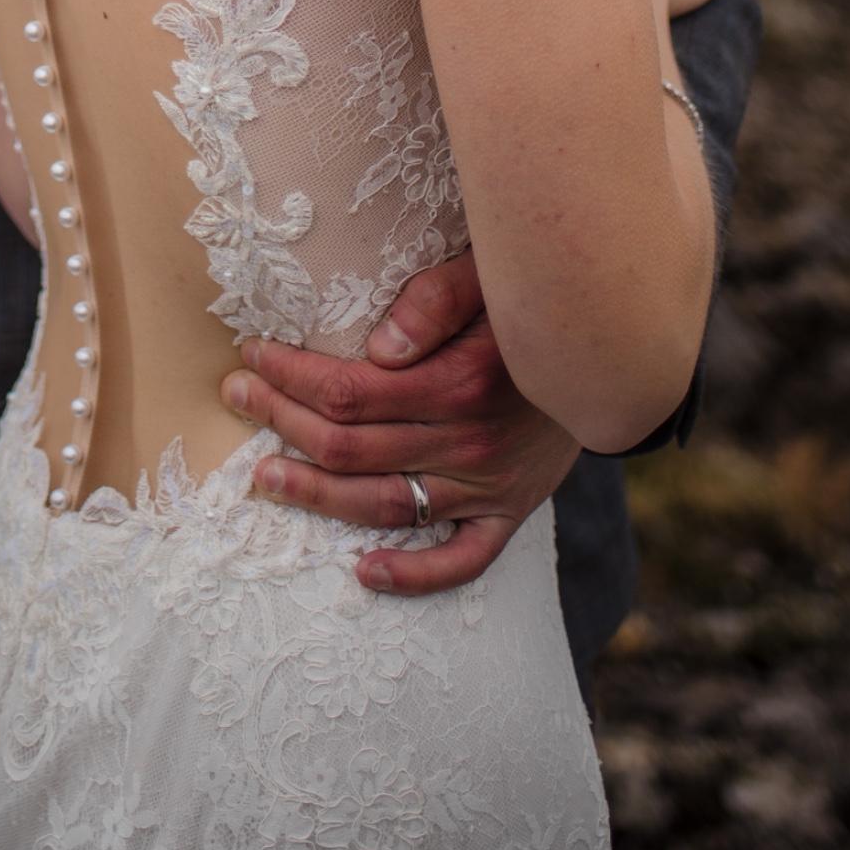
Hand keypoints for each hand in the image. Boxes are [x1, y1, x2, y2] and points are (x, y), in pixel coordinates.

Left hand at [220, 251, 580, 595]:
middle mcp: (469, 443)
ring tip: (264, 478)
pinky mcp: (509, 513)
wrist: (612, 352)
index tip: (251, 354)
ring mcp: (489, 486)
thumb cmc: (536, 300)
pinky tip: (364, 572)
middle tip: (237, 396)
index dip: (290, 375)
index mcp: (459, 382)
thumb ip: (434, 302)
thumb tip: (377, 348)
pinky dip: (412, 575)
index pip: (349, 391)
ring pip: (382, 505)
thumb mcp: (490, 275)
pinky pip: (459, 560)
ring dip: (315, 495)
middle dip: (282, 419)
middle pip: (350, 447)